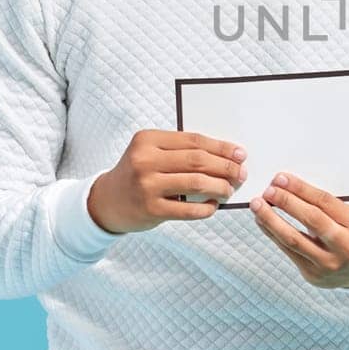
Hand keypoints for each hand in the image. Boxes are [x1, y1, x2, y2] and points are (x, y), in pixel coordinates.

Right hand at [87, 129, 246, 233]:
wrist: (107, 201)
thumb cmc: (138, 174)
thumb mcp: (151, 153)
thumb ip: (180, 151)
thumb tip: (226, 156)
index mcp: (147, 139)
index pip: (194, 140)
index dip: (221, 147)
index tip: (240, 154)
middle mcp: (145, 160)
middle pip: (197, 160)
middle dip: (225, 167)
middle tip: (241, 173)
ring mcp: (147, 185)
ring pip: (196, 182)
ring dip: (220, 186)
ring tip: (229, 189)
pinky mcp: (151, 209)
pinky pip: (188, 209)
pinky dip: (206, 208)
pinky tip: (213, 205)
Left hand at [250, 172, 348, 288]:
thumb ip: (326, 205)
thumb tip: (289, 188)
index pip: (325, 202)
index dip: (301, 189)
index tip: (282, 179)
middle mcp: (345, 247)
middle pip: (311, 219)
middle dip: (287, 202)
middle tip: (269, 191)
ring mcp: (328, 264)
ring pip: (294, 239)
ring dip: (271, 220)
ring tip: (258, 206)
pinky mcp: (312, 274)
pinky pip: (288, 251)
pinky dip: (273, 234)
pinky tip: (263, 222)